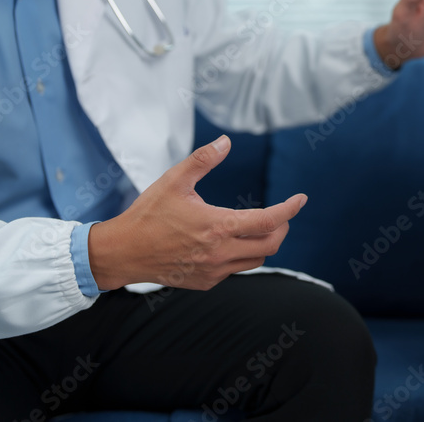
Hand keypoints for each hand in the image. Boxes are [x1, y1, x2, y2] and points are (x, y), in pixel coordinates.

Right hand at [88, 135, 306, 290]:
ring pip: (256, 260)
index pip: (269, 221)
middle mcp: (220, 253)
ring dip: (265, 243)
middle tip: (281, 214)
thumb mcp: (173, 180)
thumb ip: (203, 160)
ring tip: (260, 226)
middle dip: (282, 227)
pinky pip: (237, 270)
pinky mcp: (206, 282)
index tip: (301, 199)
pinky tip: (232, 242)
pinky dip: (243, 255)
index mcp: (217, 226)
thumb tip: (226, 142)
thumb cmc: (147, 214)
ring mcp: (214, 271)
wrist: (122, 252)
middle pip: (271, 244)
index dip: (290, 209)